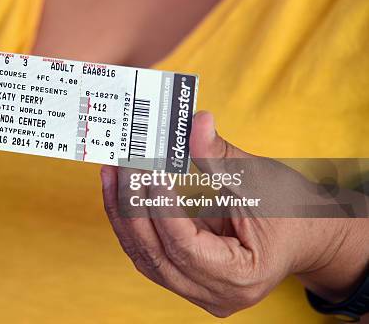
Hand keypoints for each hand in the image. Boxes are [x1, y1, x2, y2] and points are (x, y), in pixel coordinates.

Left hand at [101, 111, 367, 316]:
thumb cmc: (290, 210)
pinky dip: (132, 222)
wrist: (304, 235)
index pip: (188, 249)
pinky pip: (149, 252)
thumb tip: (196, 122)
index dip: (164, 211)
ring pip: (145, 256)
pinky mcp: (185, 277)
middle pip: (158, 256)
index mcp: (240, 277)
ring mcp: (197, 290)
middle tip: (122, 169)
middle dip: (133, 210)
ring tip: (113, 175)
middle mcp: (215, 294)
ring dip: (124, 215)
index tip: (150, 175)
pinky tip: (120, 191)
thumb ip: (220, 155)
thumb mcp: (259, 179)